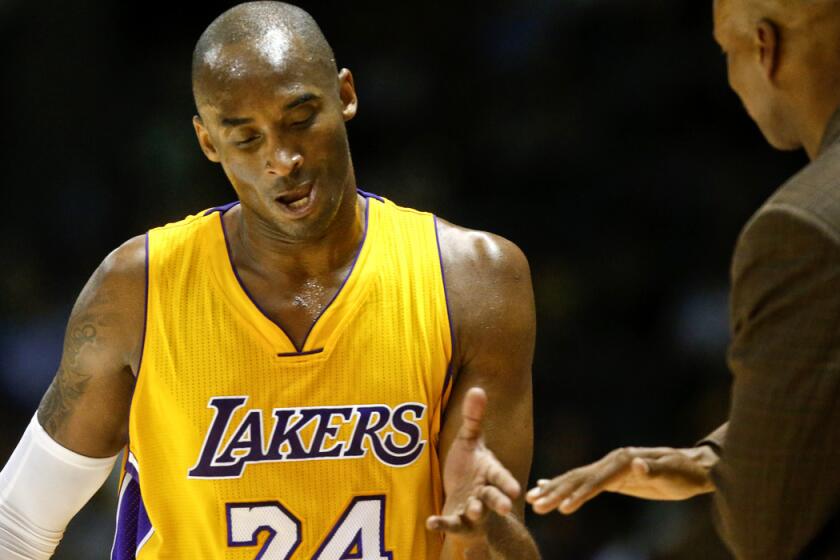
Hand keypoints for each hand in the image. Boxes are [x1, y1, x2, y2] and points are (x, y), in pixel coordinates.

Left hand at [426, 387, 521, 535]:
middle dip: (499, 502)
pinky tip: (431, 524)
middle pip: (494, 498)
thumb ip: (474, 418)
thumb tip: (478, 388)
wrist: (465, 498)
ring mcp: (473, 510)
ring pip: (477, 513)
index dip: (507, 483)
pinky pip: (451, 524)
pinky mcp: (458, 522)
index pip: (500, 477)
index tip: (516, 490)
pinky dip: (442, 524)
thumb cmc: (470, 467)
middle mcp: (485, 493)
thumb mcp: (470, 441)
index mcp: (490, 473)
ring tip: (475, 511)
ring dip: (476, 512)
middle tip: (506, 507)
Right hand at [526, 445, 717, 514]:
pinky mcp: (612, 477)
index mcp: (622, 460)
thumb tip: (635, 462)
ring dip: (553, 490)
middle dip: (556, 492)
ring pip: (575, 479)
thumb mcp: (673, 472)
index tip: (563, 509)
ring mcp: (610, 468)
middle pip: (578, 478)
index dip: (580, 494)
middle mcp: (611, 461)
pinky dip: (563, 485)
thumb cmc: (687, 472)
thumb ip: (653, 469)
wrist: (696, 467)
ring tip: (531, 500)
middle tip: (534, 505)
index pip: (595, 480)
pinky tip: (547, 486)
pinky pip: (583, 482)